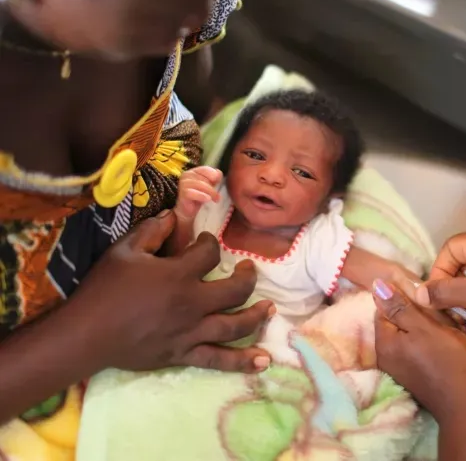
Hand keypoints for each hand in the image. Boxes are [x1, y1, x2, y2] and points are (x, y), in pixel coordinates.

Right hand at [65, 210, 273, 372]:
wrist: (86, 334)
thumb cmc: (104, 290)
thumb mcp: (123, 251)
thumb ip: (151, 231)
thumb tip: (173, 214)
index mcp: (179, 275)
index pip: (210, 254)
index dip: (211, 244)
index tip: (206, 243)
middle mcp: (193, 303)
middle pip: (236, 290)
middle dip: (248, 277)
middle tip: (248, 269)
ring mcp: (192, 332)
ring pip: (237, 325)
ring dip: (258, 316)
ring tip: (270, 308)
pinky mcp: (185, 354)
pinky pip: (219, 359)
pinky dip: (243, 361)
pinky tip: (264, 361)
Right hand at [175, 166, 221, 221]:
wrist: (190, 211)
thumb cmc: (200, 197)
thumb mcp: (210, 186)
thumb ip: (214, 178)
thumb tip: (219, 173)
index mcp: (194, 171)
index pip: (206, 169)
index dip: (214, 175)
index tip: (218, 183)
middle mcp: (187, 175)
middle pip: (204, 178)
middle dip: (213, 187)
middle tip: (217, 196)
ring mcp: (183, 183)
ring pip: (200, 185)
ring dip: (210, 192)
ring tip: (216, 199)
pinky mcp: (182, 193)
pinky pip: (193, 193)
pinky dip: (201, 196)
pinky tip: (207, 199)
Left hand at [373, 279, 465, 421]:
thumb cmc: (449, 361)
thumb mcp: (425, 328)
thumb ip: (399, 307)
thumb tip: (375, 285)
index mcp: (385, 344)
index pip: (386, 308)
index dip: (407, 298)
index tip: (429, 297)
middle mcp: (388, 358)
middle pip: (401, 322)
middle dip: (423, 315)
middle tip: (447, 314)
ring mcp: (403, 368)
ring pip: (416, 334)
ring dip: (435, 328)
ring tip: (455, 328)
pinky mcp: (419, 375)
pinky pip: (424, 349)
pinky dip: (438, 342)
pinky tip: (455, 342)